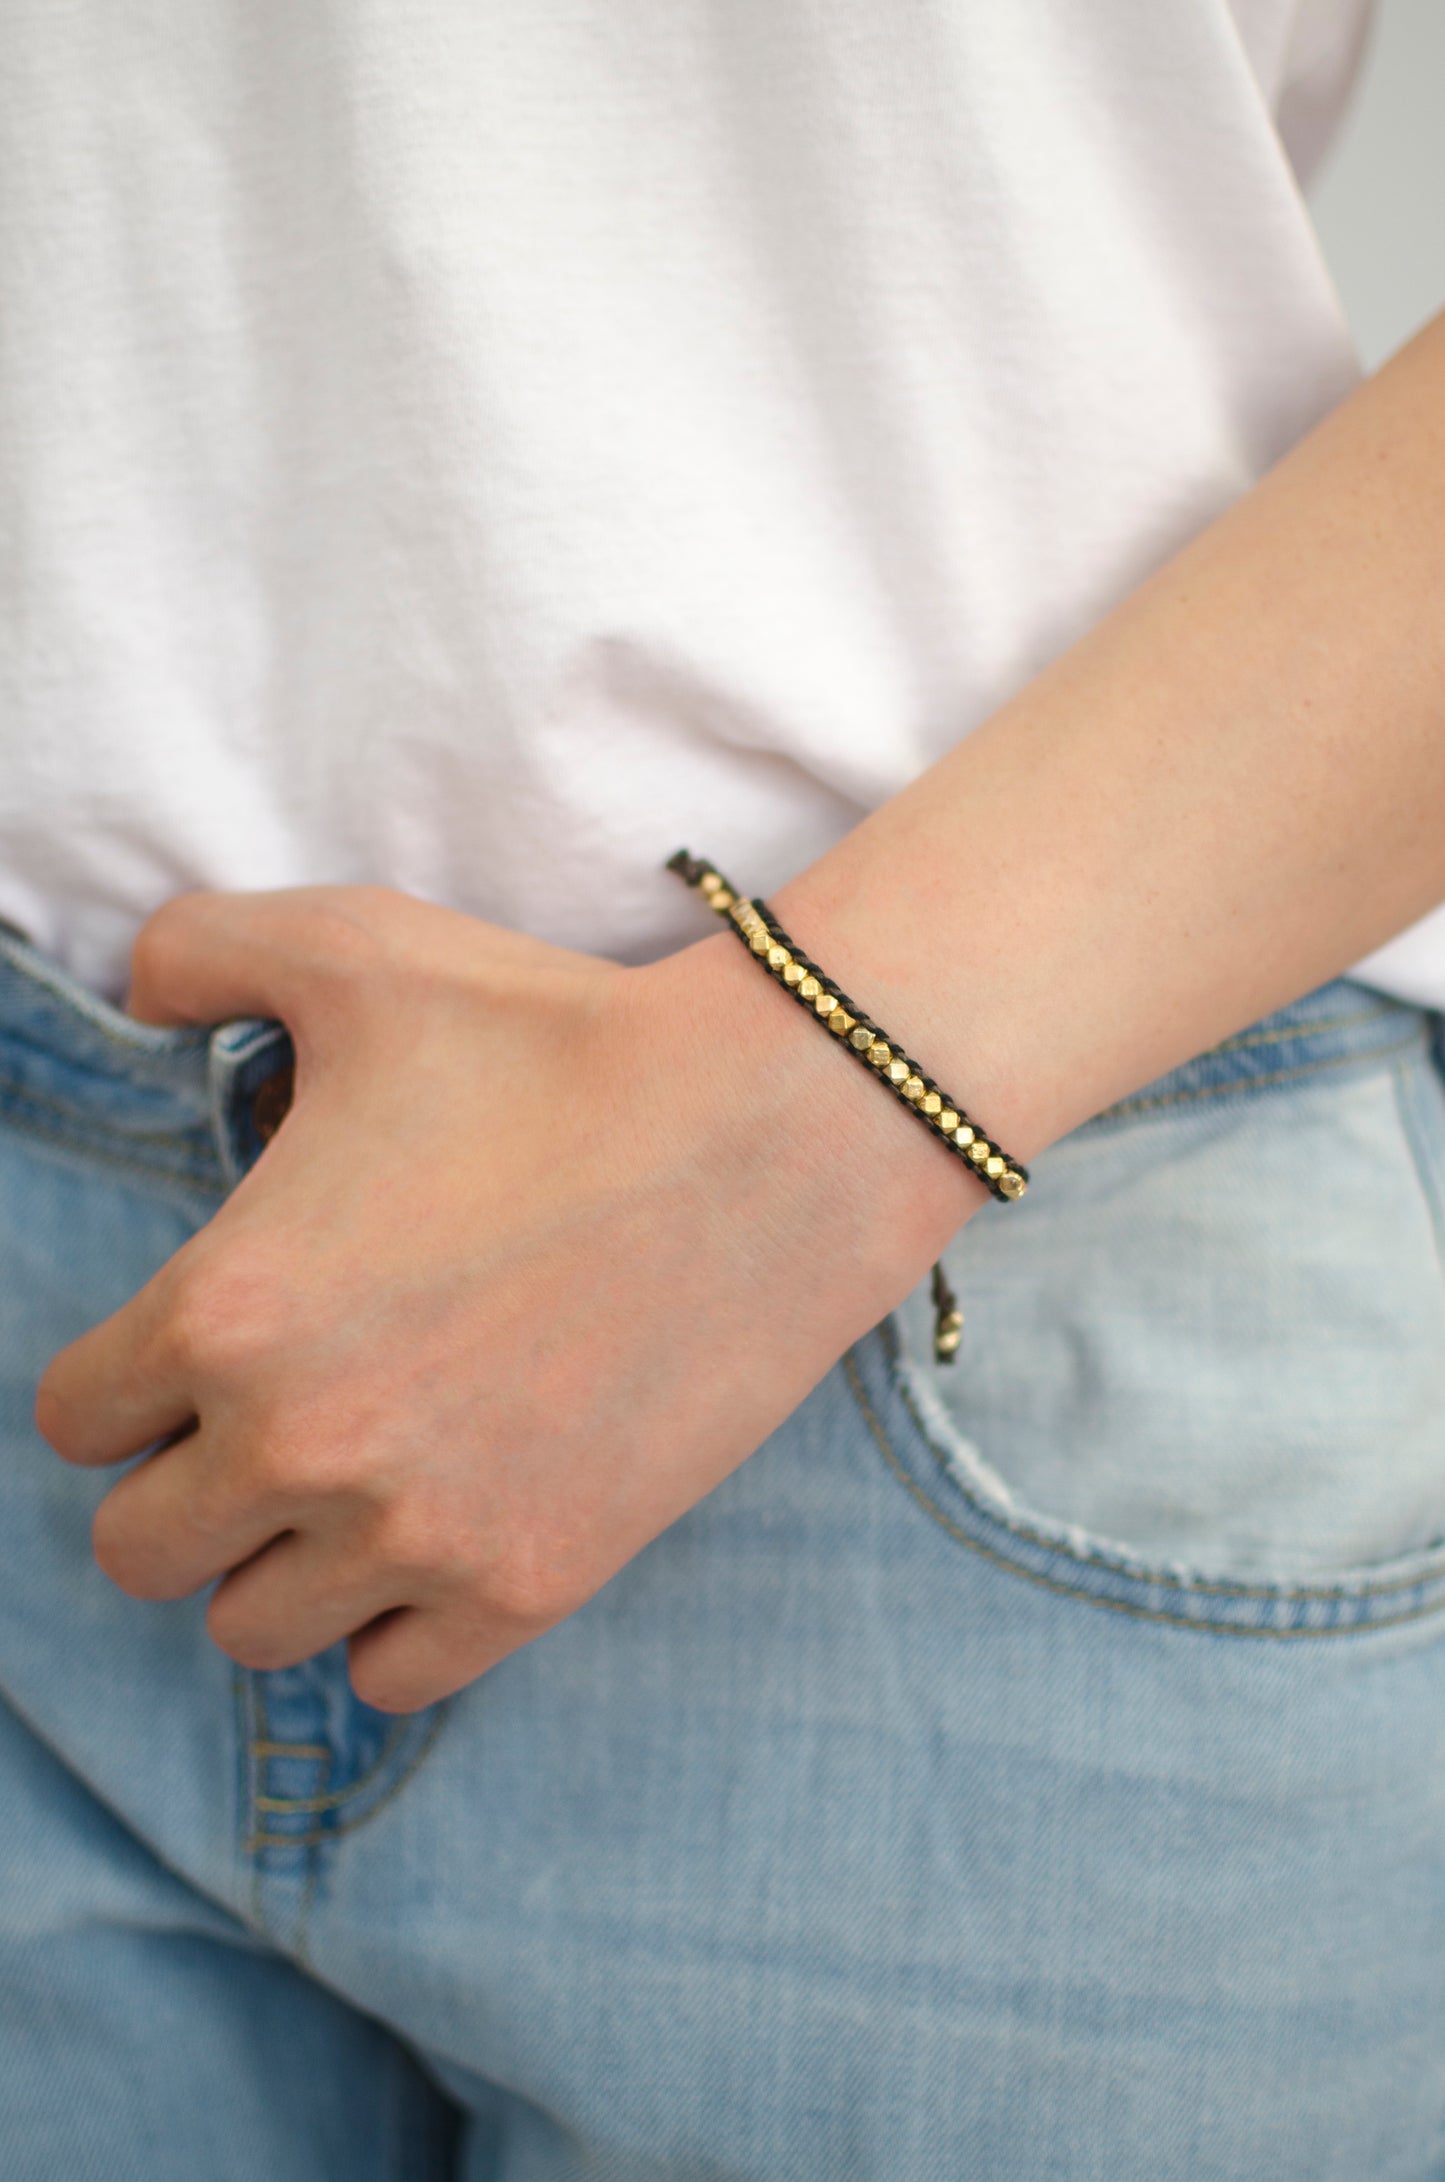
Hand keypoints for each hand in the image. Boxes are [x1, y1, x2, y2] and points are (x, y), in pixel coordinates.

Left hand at [34, 885, 971, 1709]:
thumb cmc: (560, 1036)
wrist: (774, 1132)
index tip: (195, 1351)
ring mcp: (416, 1534)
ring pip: (249, 1630)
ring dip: (280, 1562)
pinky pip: (388, 1678)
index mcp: (226, 1308)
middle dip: (184, 1484)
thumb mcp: (361, 948)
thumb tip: (137, 992)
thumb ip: (198, 948)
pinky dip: (392, 1622)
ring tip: (350, 1483)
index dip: (123, 1380)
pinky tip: (433, 1533)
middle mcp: (297, 1446)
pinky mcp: (529, 1585)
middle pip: (138, 1550)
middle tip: (268, 1419)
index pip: (73, 1420)